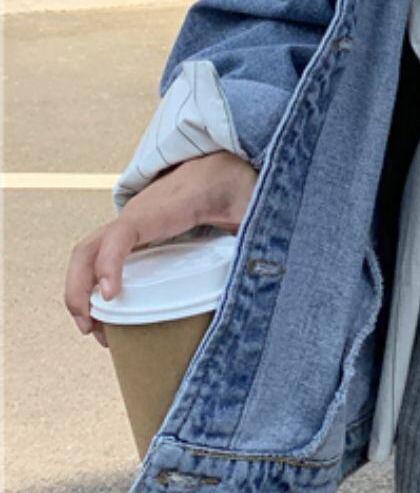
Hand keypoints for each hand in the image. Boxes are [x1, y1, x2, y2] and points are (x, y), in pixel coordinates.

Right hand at [63, 151, 259, 347]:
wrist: (227, 162)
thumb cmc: (236, 181)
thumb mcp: (251, 204)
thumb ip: (259, 227)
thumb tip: (269, 266)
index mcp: (163, 208)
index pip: (122, 233)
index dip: (110, 264)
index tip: (110, 296)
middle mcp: (138, 214)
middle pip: (88, 248)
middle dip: (78, 289)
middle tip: (91, 328)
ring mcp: (133, 223)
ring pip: (88, 253)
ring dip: (79, 290)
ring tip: (93, 330)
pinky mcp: (137, 233)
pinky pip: (102, 255)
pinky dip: (93, 282)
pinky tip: (107, 312)